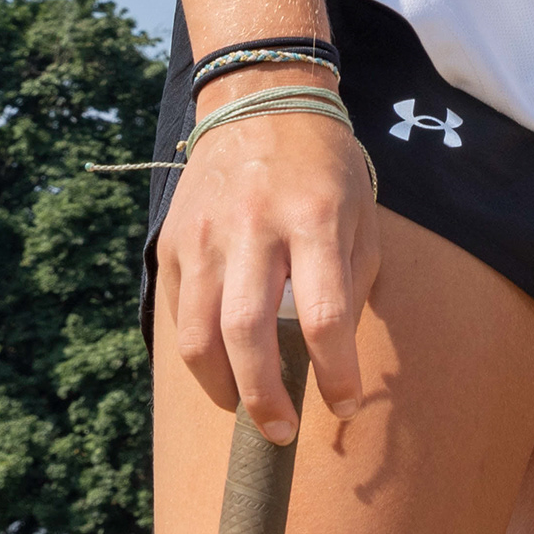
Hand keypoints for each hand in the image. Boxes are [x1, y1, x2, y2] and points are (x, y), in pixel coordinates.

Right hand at [156, 81, 378, 443]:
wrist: (261, 101)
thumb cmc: (325, 168)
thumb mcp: (361, 214)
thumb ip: (352, 282)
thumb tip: (336, 357)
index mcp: (315, 220)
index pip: (324, 315)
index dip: (335, 371)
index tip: (345, 404)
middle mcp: (254, 228)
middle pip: (247, 334)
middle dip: (264, 397)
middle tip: (281, 432)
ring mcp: (205, 236)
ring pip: (197, 335)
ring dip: (221, 387)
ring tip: (245, 409)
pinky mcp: (172, 242)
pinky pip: (176, 315)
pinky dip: (197, 355)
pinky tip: (220, 369)